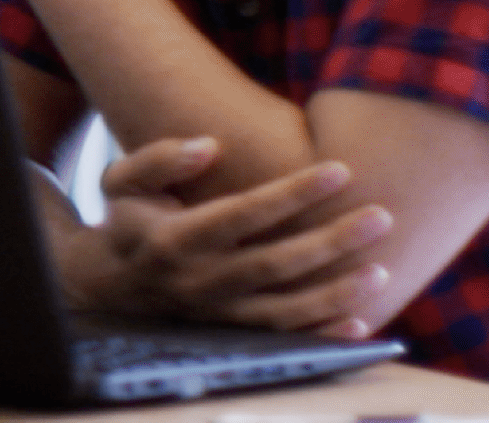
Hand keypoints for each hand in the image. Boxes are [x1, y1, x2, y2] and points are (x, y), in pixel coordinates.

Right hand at [56, 136, 393, 336]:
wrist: (106, 285)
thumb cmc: (127, 220)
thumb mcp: (121, 181)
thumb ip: (159, 158)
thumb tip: (208, 146)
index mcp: (174, 238)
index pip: (243, 214)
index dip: (292, 193)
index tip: (340, 170)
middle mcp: (197, 280)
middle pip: (274, 264)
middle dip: (330, 241)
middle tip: (380, 218)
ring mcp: (216, 314)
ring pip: (284, 310)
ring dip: (335, 294)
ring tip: (382, 272)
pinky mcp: (230, 335)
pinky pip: (282, 341)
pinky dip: (321, 336)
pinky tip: (360, 323)